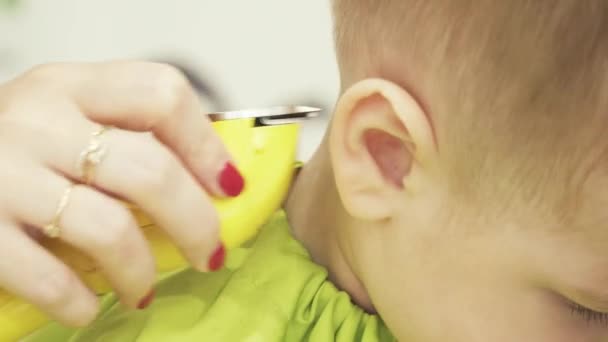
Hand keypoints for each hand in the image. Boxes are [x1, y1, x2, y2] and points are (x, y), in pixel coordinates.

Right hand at [0, 61, 242, 325]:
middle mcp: (40, 121)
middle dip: (196, 223)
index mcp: (72, 87)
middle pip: (150, 170)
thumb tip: (209, 182)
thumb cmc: (16, 146)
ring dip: (140, 270)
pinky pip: (50, 277)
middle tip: (208, 252)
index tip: (229, 185)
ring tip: (143, 288)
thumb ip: (125, 135)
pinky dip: (79, 301)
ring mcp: (6, 174)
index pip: (161, 93)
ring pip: (109, 228)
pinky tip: (88, 307)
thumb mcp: (66, 116)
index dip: (206, 145)